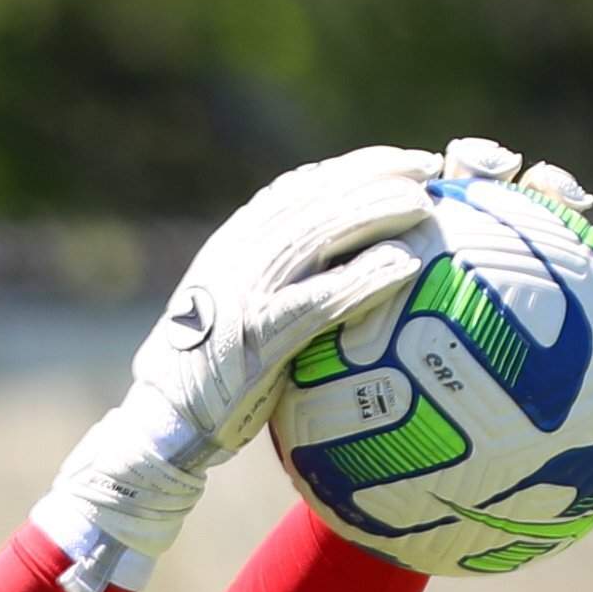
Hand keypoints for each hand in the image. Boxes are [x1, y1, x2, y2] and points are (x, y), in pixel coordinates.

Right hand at [32, 146, 440, 591]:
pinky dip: (364, 278)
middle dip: (376, 174)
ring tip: (423, 208)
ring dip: (375, 213)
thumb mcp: (234, 321)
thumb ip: (274, 290)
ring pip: (320, 236)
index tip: (402, 161)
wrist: (162, 430)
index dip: (353, 167)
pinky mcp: (255, 336)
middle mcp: (235, 259)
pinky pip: (321, 298)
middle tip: (431, 170)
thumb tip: (336, 278)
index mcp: (231, 248)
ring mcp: (243, 294)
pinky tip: (405, 267)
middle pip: (315, 199)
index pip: (298, 189)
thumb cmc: (209, 387)